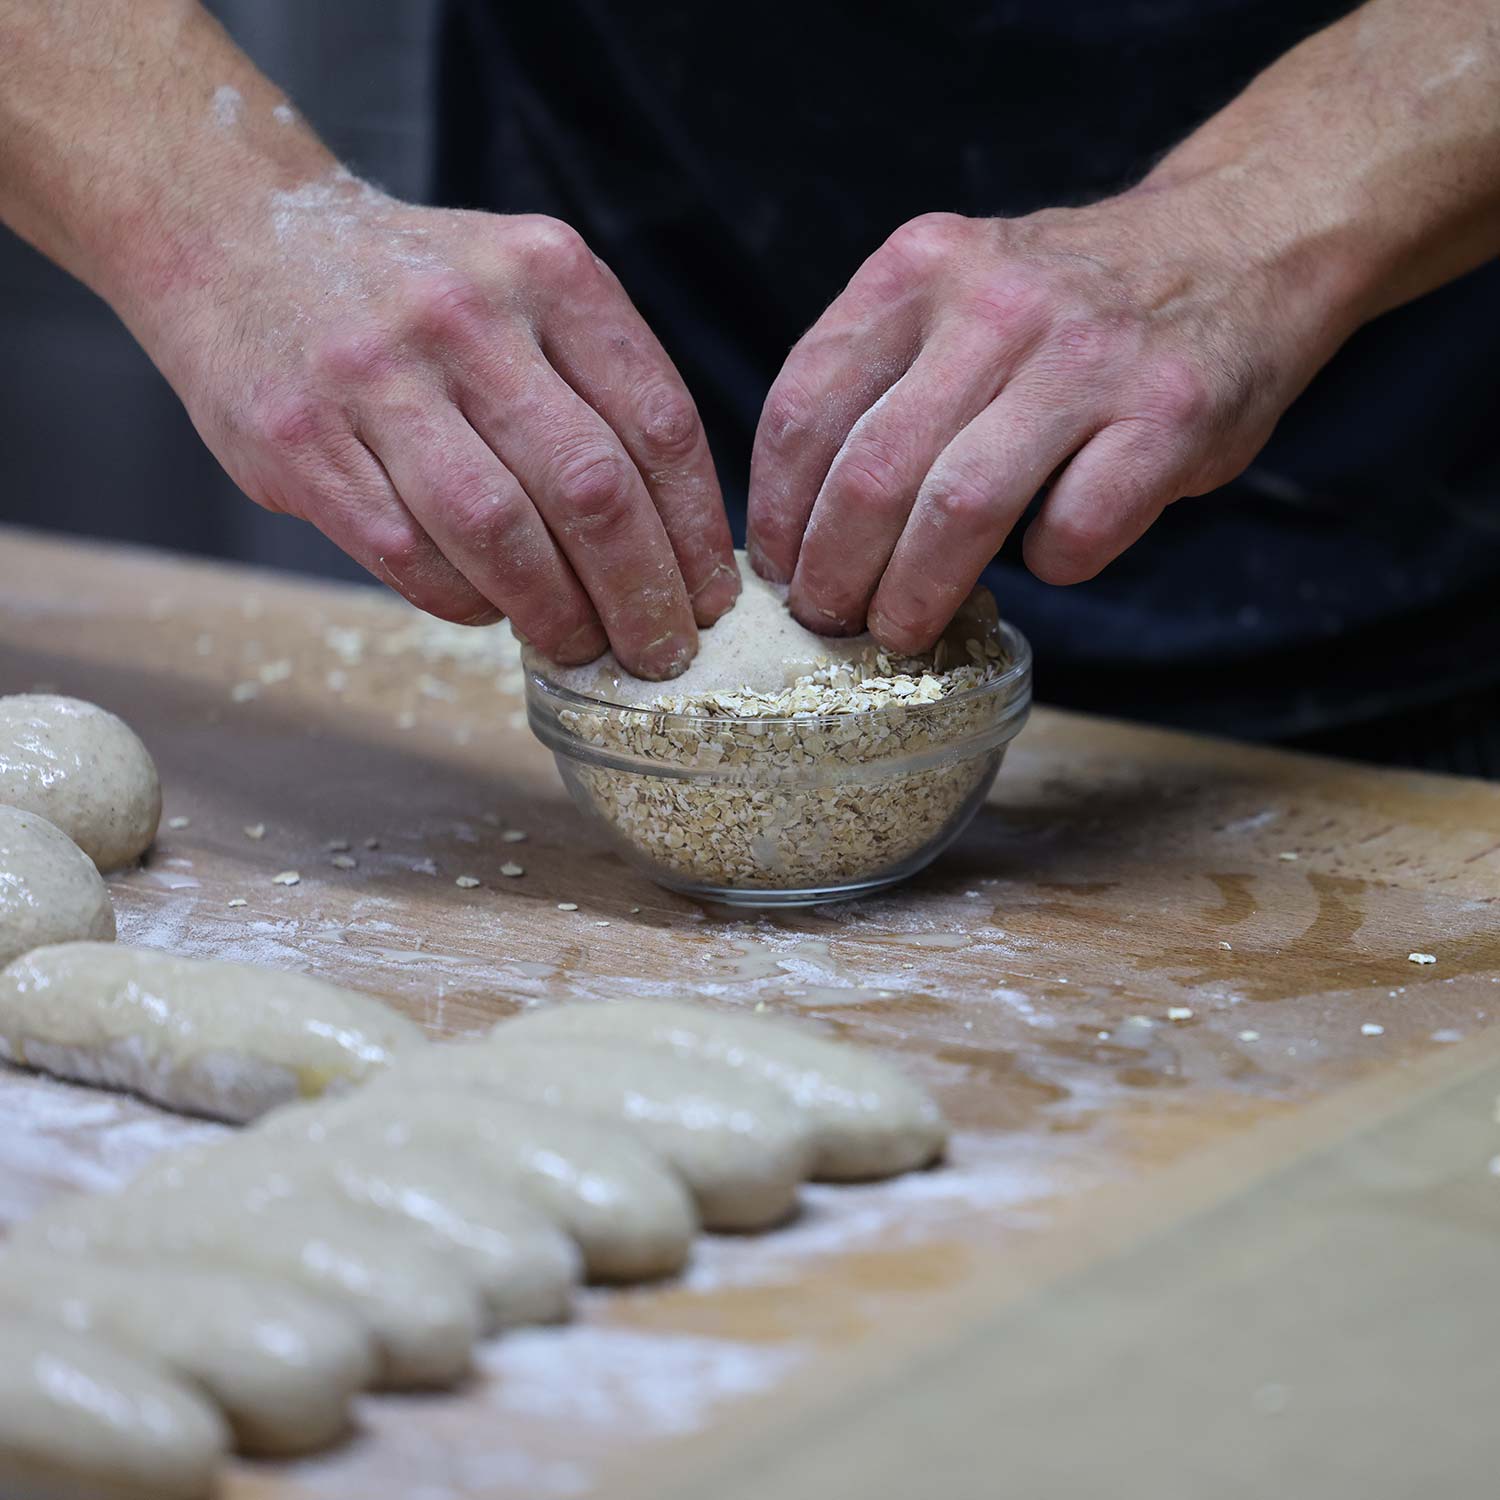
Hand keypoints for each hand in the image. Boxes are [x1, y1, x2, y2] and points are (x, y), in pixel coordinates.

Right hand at [145, 175, 737, 675]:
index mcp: (547, 273)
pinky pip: (408, 556)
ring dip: (555, 612)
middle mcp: (466, 314)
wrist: (237, 238)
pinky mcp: (300, 440)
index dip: (695, 534)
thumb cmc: (412, 291)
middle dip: (641, 594)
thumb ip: (594, 386)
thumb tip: (671, 545)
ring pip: (498, 531)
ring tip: (582, 646)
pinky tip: (490, 608)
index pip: (659, 425)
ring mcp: (374, 375)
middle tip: (660, 651)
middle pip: (590, 489)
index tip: (708, 600)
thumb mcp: (522, 289)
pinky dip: (465, 600)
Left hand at [746, 187, 1355, 650]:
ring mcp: (1086, 357)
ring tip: (901, 631)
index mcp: (920, 267)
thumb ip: (884, 374)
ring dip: (916, 594)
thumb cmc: (1072, 303)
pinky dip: (1050, 566)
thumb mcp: (958, 290)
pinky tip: (1047, 560)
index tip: (780, 571)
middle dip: (834, 574)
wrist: (1242, 240)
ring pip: (958, 510)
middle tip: (831, 620)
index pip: (804, 409)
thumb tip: (804, 523)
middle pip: (871, 474)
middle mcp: (995, 303)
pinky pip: (1075, 529)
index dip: (776, 512)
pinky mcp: (1169, 413)